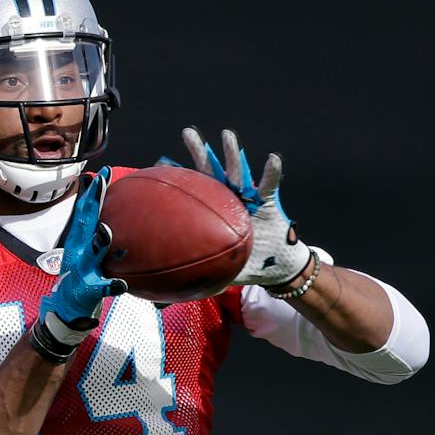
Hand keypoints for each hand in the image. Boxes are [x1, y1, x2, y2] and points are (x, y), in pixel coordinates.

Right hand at [32, 167, 126, 360]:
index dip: (94, 192)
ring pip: (92, 253)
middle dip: (93, 201)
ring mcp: (82, 270)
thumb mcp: (88, 252)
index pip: (86, 211)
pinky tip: (121, 284)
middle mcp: (79, 250)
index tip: (103, 172)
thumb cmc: (82, 276)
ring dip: (99, 241)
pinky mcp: (88, 290)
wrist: (65, 309)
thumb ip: (97, 235)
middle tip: (102, 181)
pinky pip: (101, 287)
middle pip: (86, 222)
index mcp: (80, 241)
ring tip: (107, 229)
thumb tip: (108, 217)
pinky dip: (111, 285)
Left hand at [164, 127, 311, 286]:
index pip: (193, 190)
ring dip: (233, 154)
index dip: (178, 178)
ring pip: (239, 172)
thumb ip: (193, 277)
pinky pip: (270, 186)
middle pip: (211, 172)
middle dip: (199, 152)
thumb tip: (160, 301)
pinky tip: (272, 159)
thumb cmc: (245, 266)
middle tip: (187, 133)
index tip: (159, 163)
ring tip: (226, 135)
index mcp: (214, 211)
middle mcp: (229, 200)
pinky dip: (271, 173)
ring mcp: (249, 198)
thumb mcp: (216, 271)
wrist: (275, 269)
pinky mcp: (269, 203)